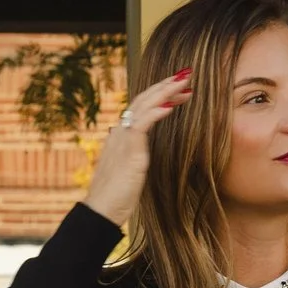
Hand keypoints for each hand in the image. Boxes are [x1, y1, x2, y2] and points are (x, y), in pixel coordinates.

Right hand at [81, 69, 193, 228]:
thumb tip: (141, 151)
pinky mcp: (128, 151)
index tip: (179, 91)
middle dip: (165, 86)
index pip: (141, 107)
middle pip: (143, 100)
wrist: (101, 212)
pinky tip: (171, 105)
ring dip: (165, 92)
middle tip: (185, 75)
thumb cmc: (117, 196)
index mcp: (121, 136)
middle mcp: (120, 132)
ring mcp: (123, 140)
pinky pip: (142, 124)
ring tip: (183, 82)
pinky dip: (156, 112)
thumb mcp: (129, 171)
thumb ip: (135, 156)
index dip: (159, 96)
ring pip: (144, 106)